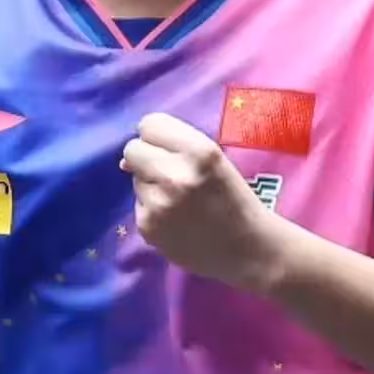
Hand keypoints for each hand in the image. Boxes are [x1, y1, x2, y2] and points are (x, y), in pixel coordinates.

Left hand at [121, 113, 280, 291]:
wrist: (247, 248)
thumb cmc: (235, 199)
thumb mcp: (216, 161)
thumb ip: (177, 148)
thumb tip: (125, 160)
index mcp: (200, 152)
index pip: (150, 124)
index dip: (157, 136)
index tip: (167, 147)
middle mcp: (176, 175)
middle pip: (133, 149)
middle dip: (146, 157)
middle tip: (167, 171)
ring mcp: (159, 203)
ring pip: (135, 178)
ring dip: (152, 184)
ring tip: (179, 200)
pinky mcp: (148, 226)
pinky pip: (139, 204)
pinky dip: (153, 208)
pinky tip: (176, 219)